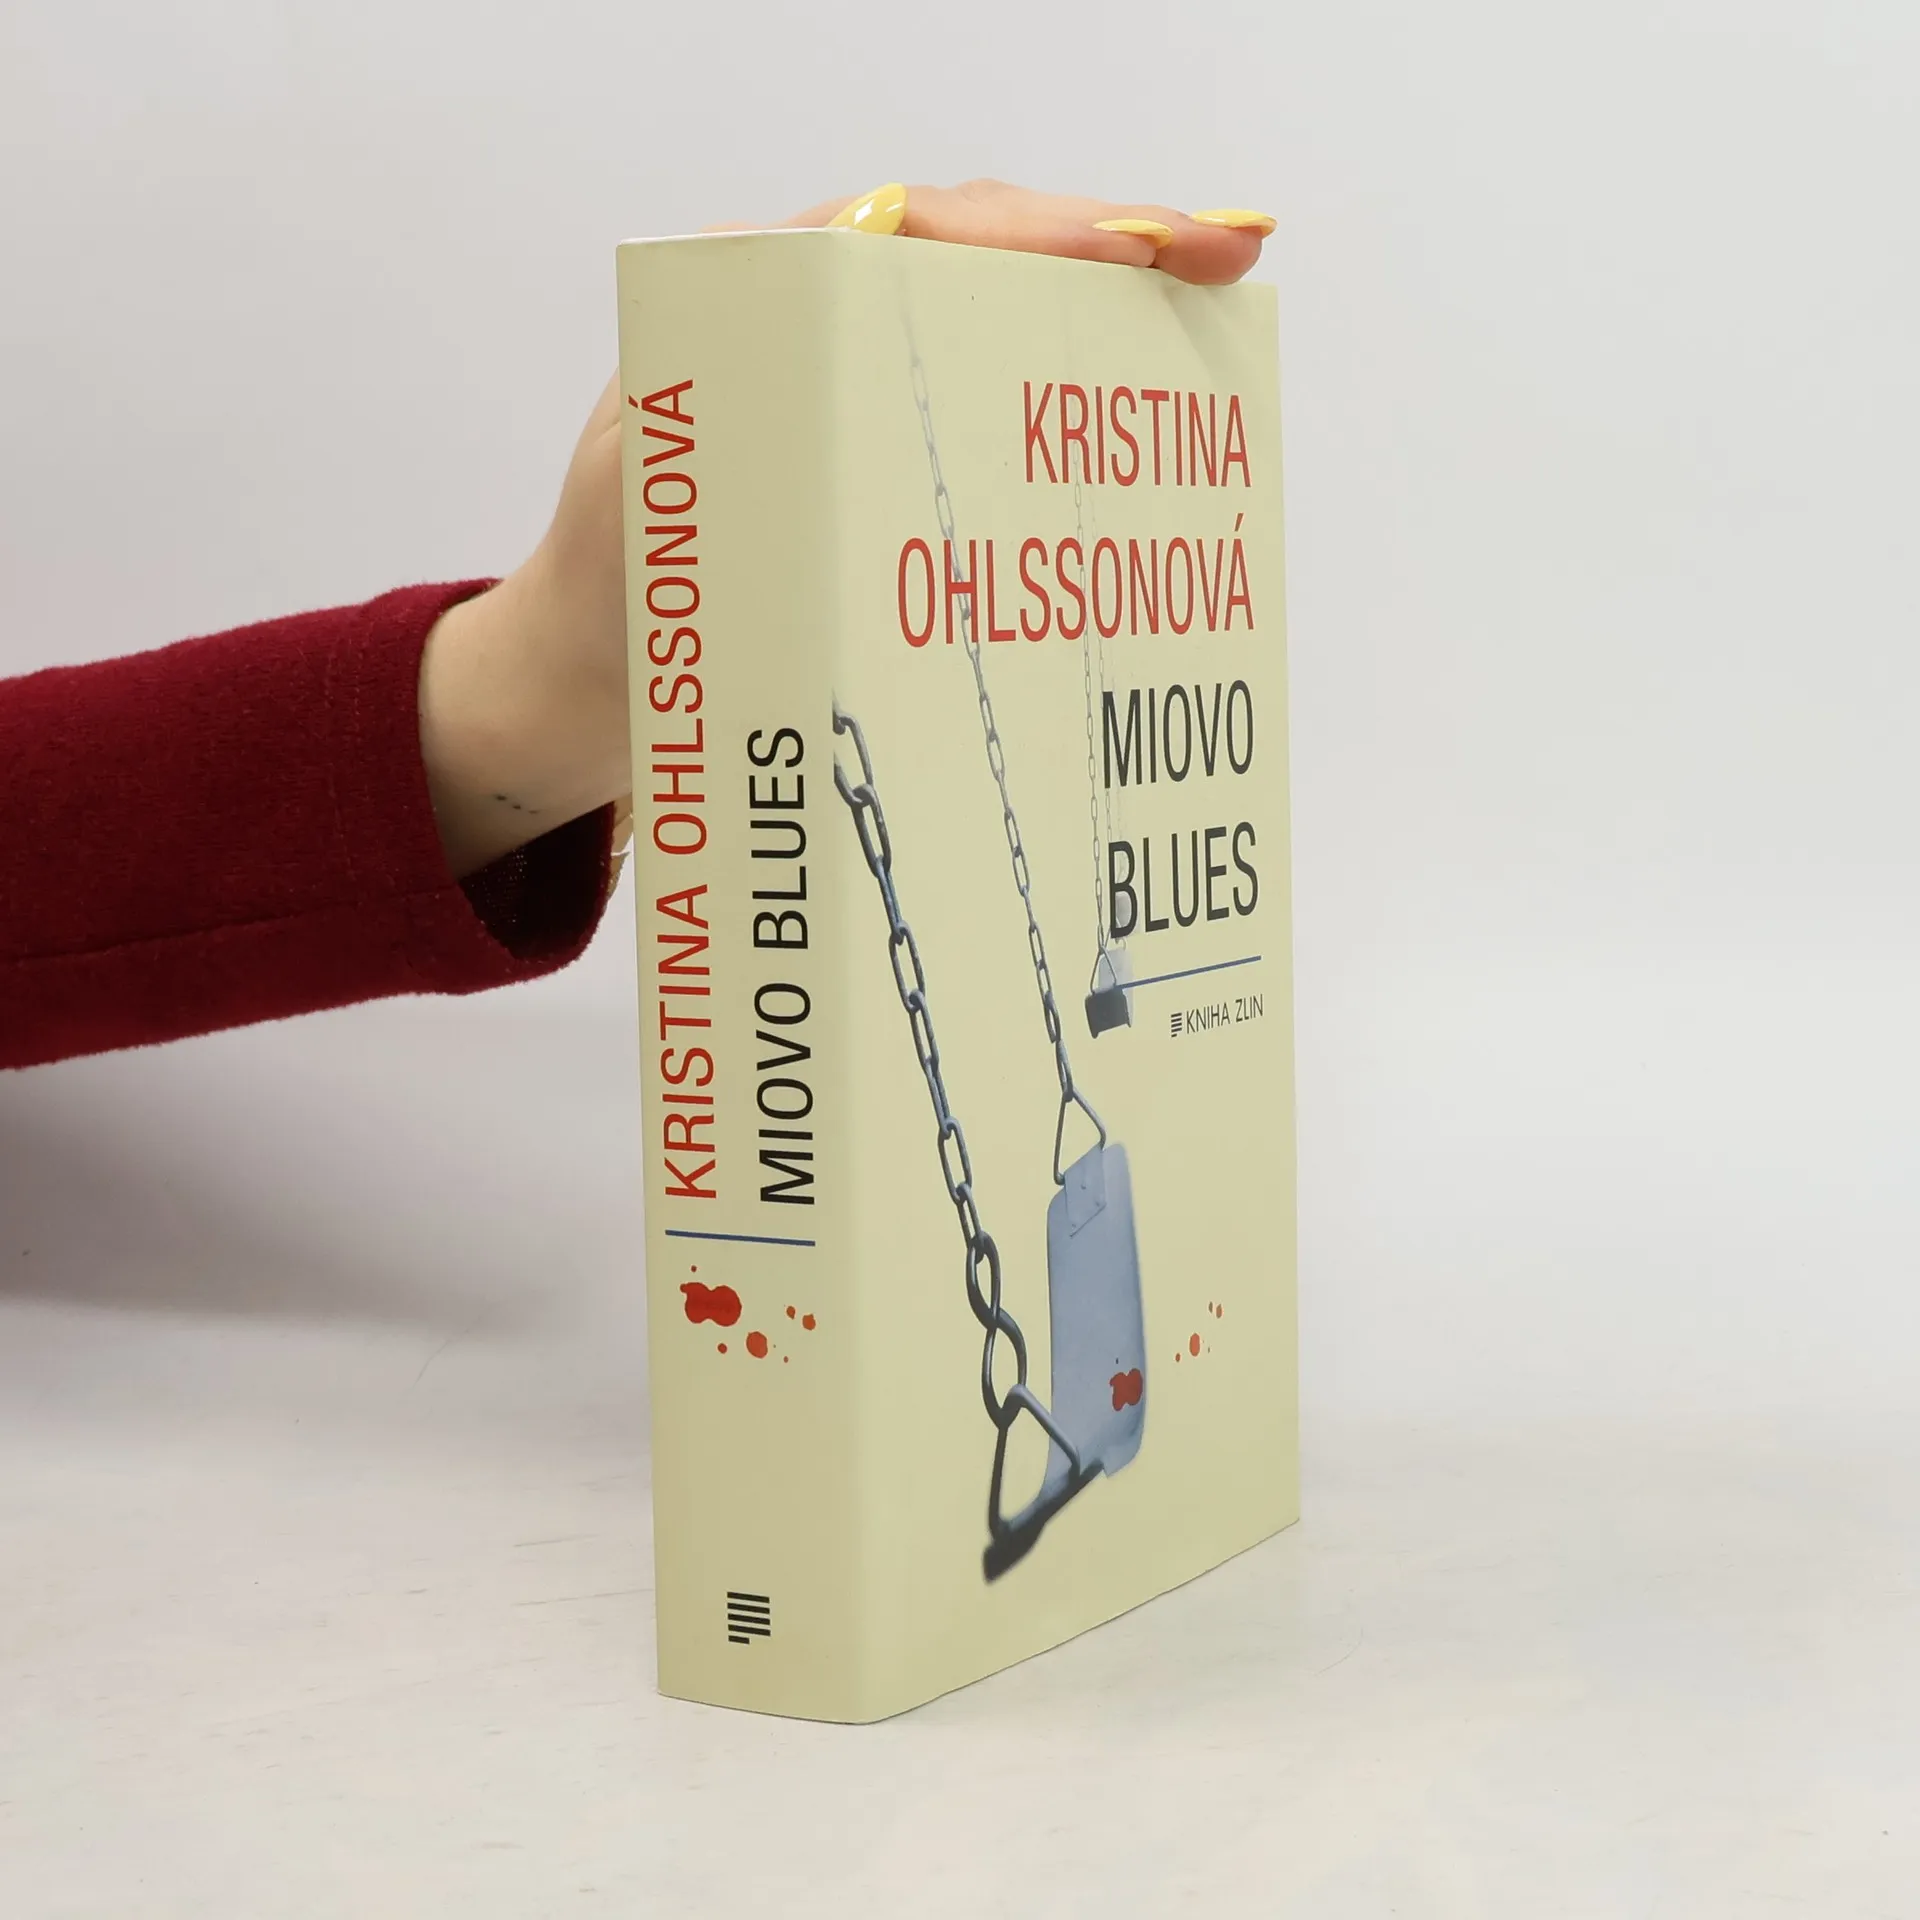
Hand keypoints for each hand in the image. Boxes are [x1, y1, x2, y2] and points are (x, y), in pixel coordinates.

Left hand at [418, 181, 1274, 878]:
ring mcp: (857, 394)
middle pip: (981, 257)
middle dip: (1107, 251)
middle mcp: (816, 327)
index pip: (917, 228)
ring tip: (1210, 314)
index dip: (1037, 231)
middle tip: (1223, 259)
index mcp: (760, 304)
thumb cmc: (613, 593)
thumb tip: (824, 402)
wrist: (593, 681)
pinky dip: (1068, 411)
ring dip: (1104, 323)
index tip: (1135, 248)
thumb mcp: (646, 496)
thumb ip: (719, 424)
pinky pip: (986, 412)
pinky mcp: (883, 464)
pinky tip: (1142, 426)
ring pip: (998, 328)